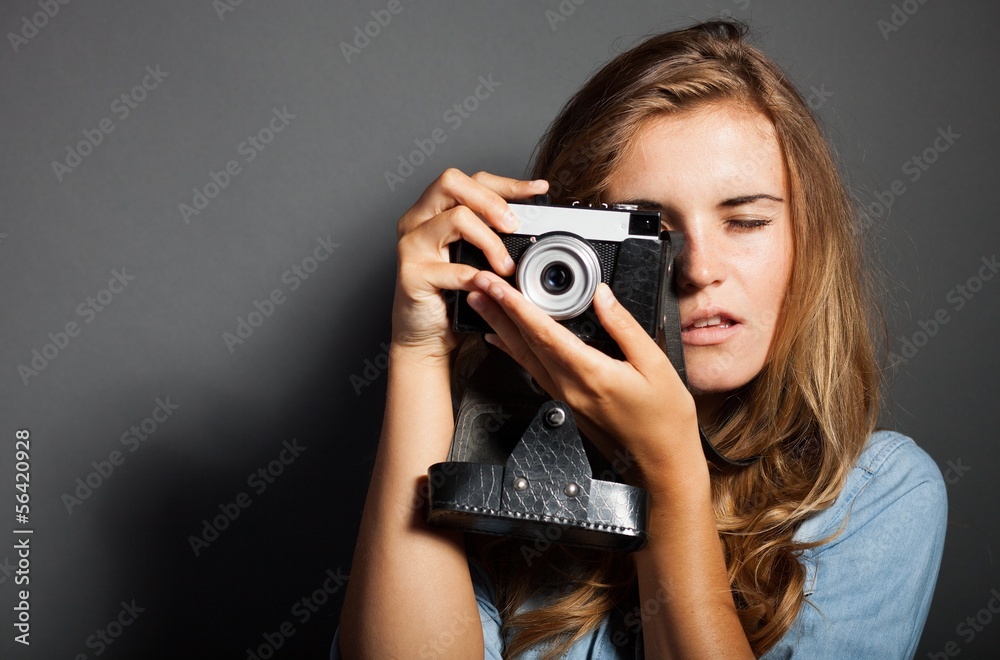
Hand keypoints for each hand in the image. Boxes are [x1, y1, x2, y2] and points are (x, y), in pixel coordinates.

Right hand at [390, 169, 547, 361]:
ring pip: (456, 219)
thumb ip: (490, 234)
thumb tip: (528, 220)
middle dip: (492, 201)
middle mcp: (417, 220)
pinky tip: (488, 285)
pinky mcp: (411, 273)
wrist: (426, 336)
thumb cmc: (451, 296)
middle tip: (513, 227)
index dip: (507, 183)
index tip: (537, 190)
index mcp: (433, 210)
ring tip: (506, 266)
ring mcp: (411, 244)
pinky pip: (452, 268)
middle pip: (452, 182)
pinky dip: (477, 277)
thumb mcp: (474, 257)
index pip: (471, 180)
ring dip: (490, 241)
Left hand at [466, 272, 702, 487]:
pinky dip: (514, 350)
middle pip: (525, 342)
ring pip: (524, 356)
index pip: (544, 333)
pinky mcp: (566, 403)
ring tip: (481, 305)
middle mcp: (569, 387)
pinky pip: (532, 370)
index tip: (498, 286)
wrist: (660, 464)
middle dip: (499, 310)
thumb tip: (603, 297)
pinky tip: (501, 340)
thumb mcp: (655, 365)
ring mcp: (564, 397)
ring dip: (500, 327)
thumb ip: (624, 327)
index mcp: (590, 374)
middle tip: (477, 285)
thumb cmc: (663, 421)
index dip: (518, 307)